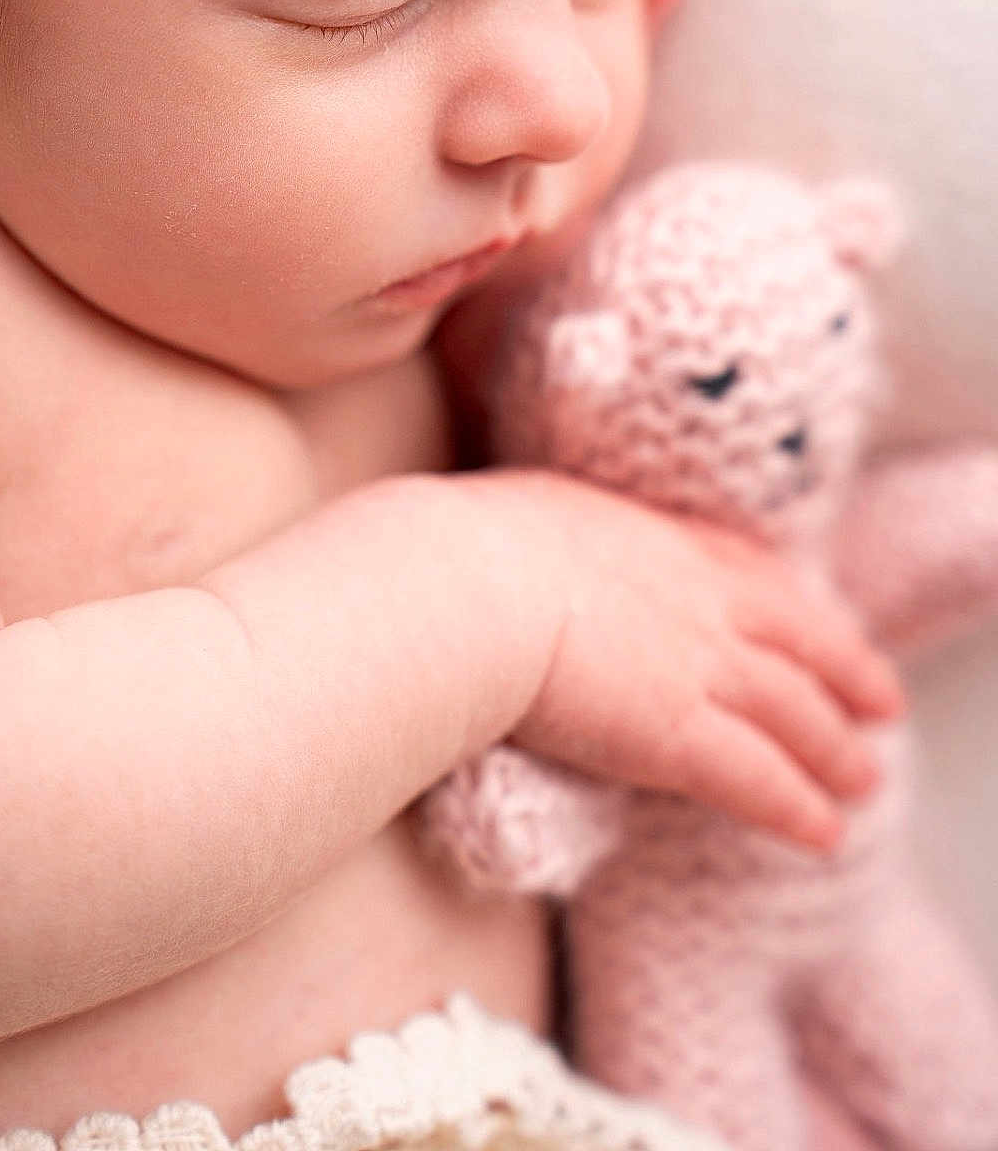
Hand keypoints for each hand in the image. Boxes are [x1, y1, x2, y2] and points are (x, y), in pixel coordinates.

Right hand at [502, 471, 903, 850]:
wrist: (466, 584)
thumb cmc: (470, 547)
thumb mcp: (534, 514)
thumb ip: (561, 537)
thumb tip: (537, 545)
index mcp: (660, 540)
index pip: (750, 571)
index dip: (792, 603)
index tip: (820, 618)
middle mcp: (699, 600)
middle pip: (799, 641)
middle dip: (847, 673)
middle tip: (880, 701)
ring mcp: (697, 666)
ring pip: (795, 714)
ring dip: (837, 751)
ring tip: (864, 779)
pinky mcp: (679, 735)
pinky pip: (759, 780)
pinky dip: (798, 808)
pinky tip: (823, 833)